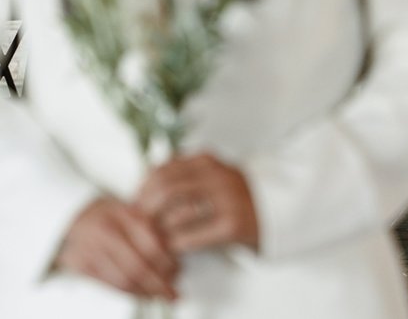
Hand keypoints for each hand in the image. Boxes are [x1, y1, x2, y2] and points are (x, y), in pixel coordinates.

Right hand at [54, 198, 179, 299]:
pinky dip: (130, 293)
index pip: (149, 243)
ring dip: (146, 292)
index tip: (178, 269)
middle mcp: (104, 232)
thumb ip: (150, 227)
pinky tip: (143, 293)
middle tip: (173, 292)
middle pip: (137, 266)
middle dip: (159, 284)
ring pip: (124, 280)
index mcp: (120, 214)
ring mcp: (90, 249)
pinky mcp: (81, 265)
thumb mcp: (130, 209)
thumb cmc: (108, 214)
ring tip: (161, 295)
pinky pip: (110, 285)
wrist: (73, 215)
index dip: (166, 261)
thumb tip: (174, 254)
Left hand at [135, 153, 259, 253]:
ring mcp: (225, 200)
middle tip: (140, 223)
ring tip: (156, 238)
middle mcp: (216, 176)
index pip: (161, 170)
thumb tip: (141, 186)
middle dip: (146, 209)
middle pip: (165, 190)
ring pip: (175, 214)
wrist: (272, 212)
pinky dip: (175, 244)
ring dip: (160, 230)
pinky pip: (190, 237)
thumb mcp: (209, 175)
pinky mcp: (230, 226)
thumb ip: (180, 175)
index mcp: (206, 161)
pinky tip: (174, 247)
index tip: (135, 203)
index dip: (142, 189)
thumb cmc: (232, 196)